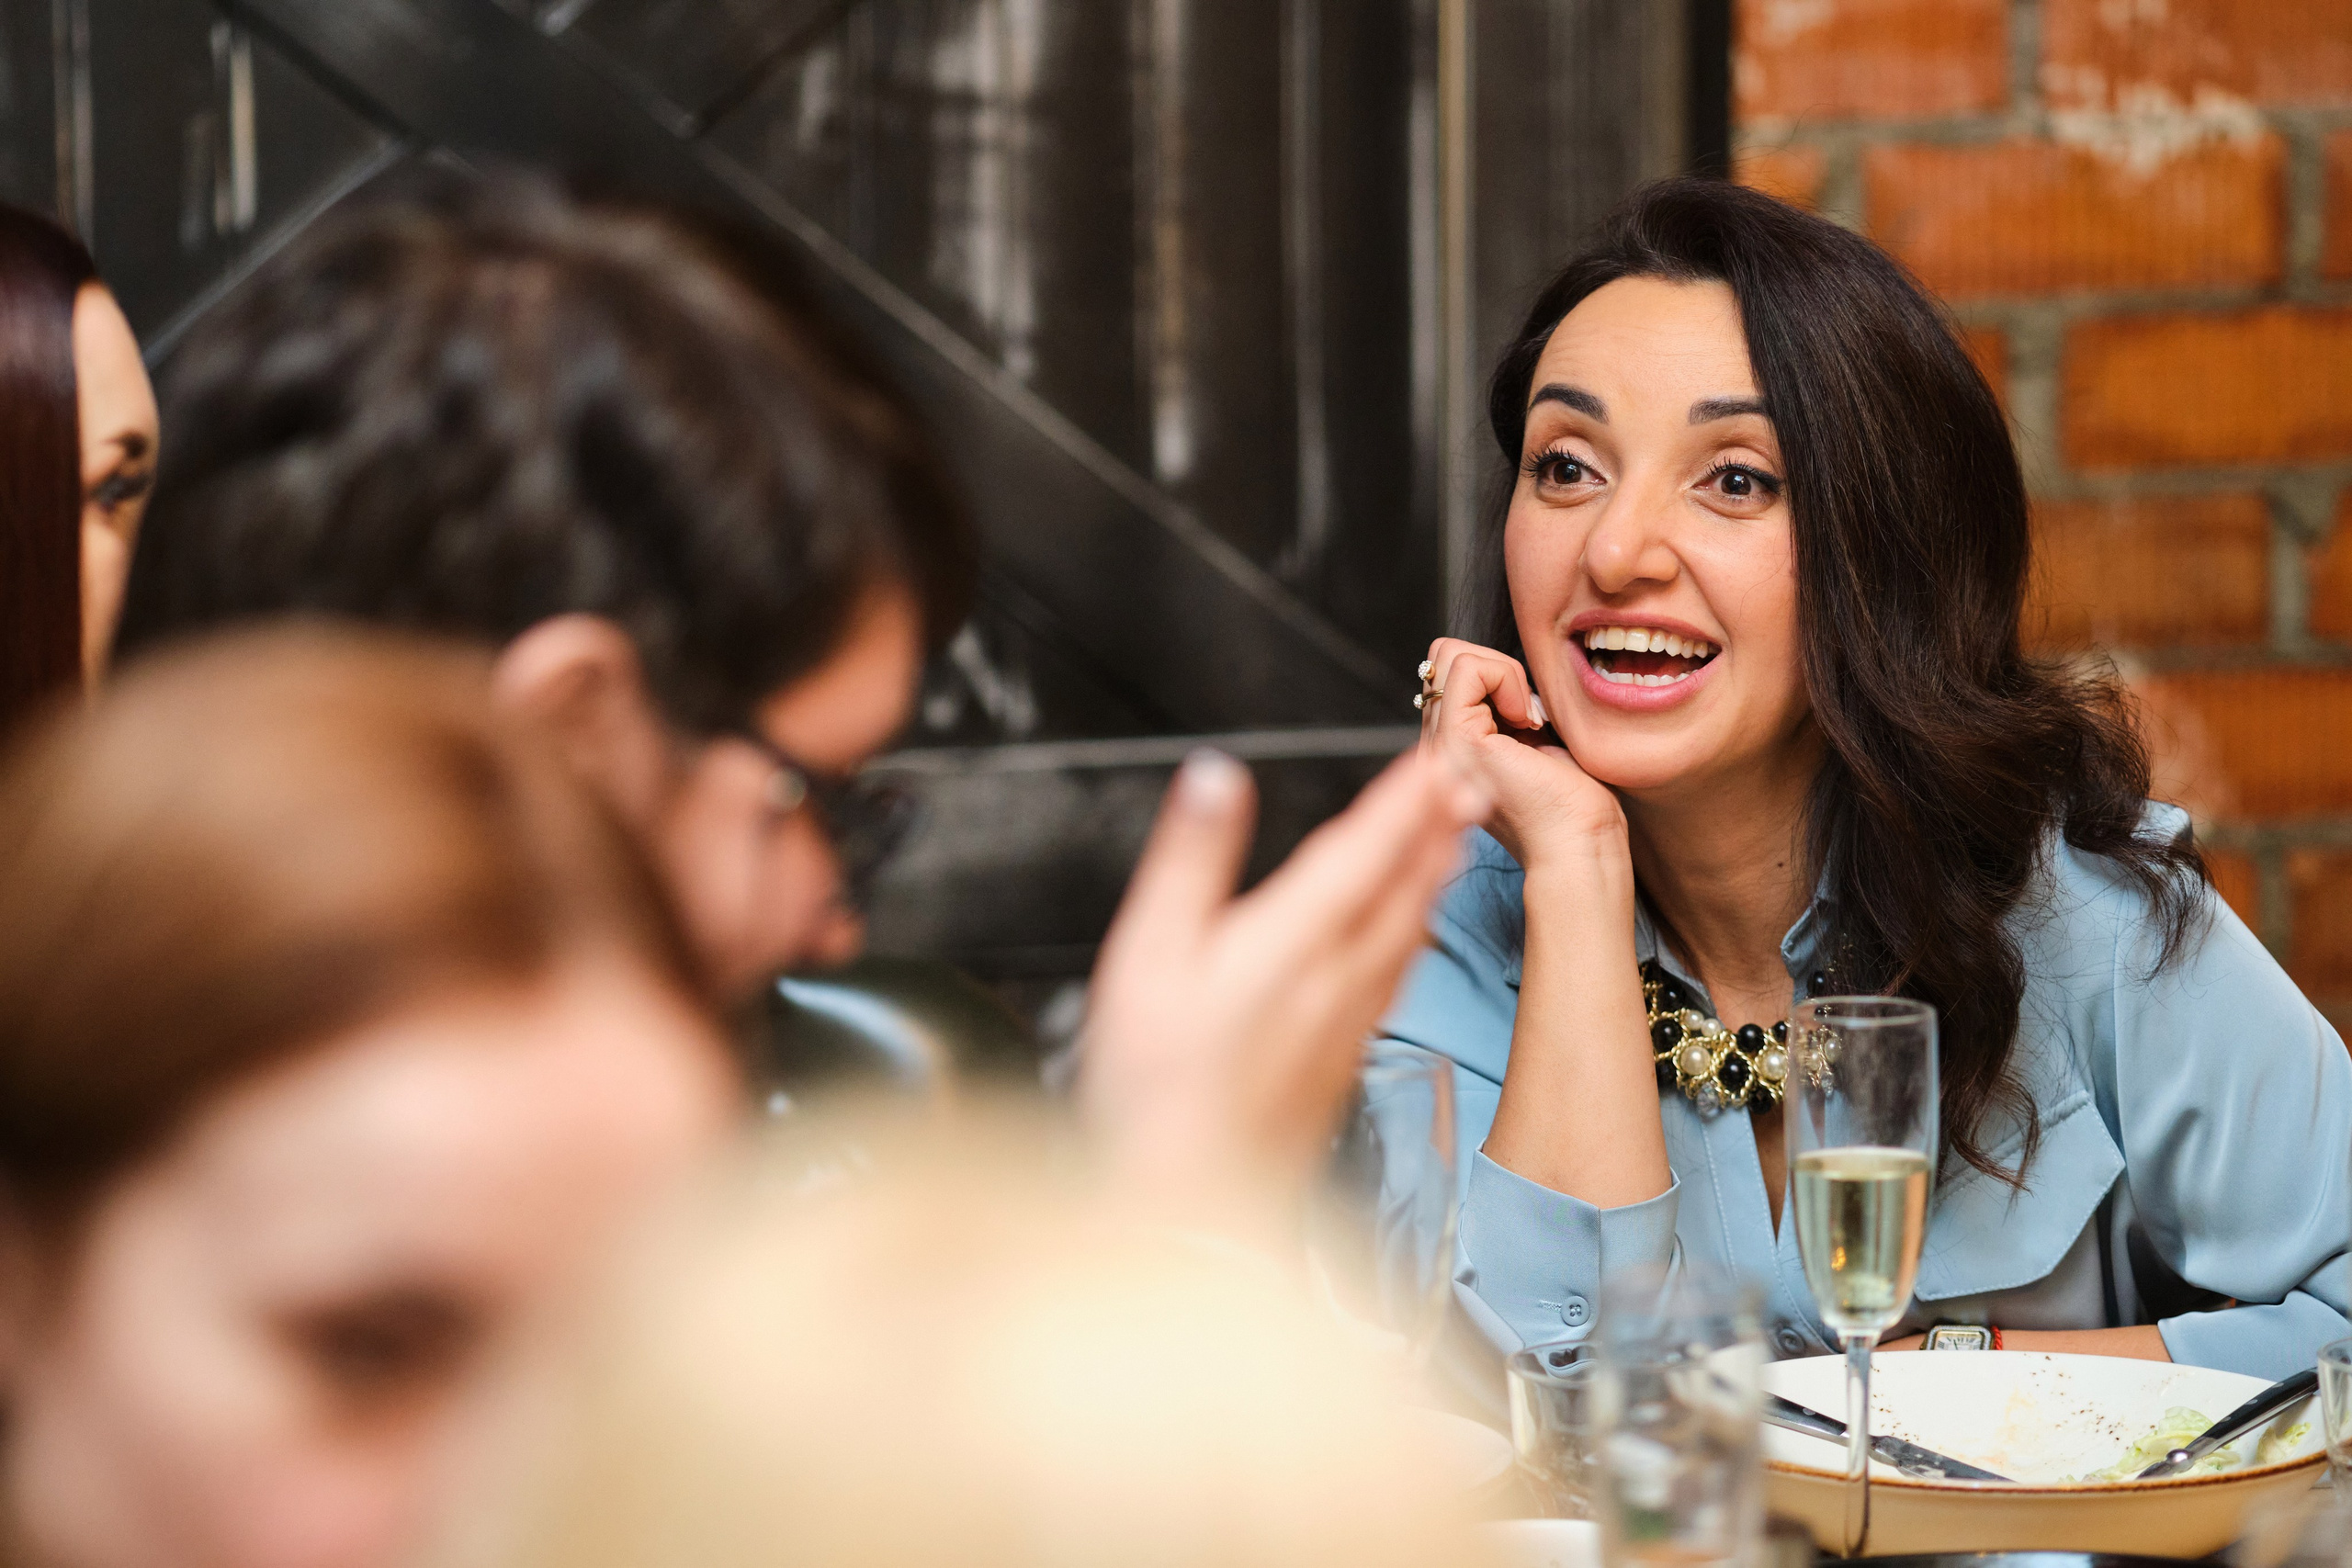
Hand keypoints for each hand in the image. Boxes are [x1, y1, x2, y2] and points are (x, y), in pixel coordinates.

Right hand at [1079, 748, 1489, 1205]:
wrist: (1191, 1213)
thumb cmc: (1156, 1092)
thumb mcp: (1149, 956)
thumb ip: (1189, 859)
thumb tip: (1215, 777)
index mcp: (1290, 943)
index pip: (1364, 851)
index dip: (1405, 798)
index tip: (1442, 752)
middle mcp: (1334, 980)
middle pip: (1401, 886)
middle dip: (1437, 826)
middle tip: (1474, 774)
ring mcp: (1344, 1025)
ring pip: (1406, 931)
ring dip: (1435, 876)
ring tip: (1458, 837)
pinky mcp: (1340, 1060)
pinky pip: (1394, 976)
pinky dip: (1413, 933)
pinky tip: (1413, 934)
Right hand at [1419, 638, 1623, 872]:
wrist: (1578, 843)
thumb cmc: (1572, 800)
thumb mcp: (1532, 737)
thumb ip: (1505, 707)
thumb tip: (1500, 667)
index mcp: (1453, 745)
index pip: (1450, 670)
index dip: (1496, 675)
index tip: (1532, 718)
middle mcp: (1437, 745)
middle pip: (1443, 656)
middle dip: (1493, 665)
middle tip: (1528, 712)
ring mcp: (1441, 744)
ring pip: (1449, 655)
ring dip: (1502, 671)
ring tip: (1528, 719)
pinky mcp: (1457, 740)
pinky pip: (1467, 668)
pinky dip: (1505, 677)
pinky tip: (1528, 720)